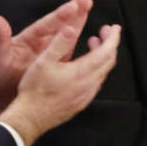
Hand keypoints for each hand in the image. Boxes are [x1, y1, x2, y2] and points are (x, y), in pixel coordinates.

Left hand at [0, 0, 92, 115]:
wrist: (8, 92)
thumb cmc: (2, 74)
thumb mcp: (0, 57)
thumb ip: (1, 39)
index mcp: (29, 38)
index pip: (47, 25)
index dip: (59, 16)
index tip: (72, 6)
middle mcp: (42, 39)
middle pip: (60, 23)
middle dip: (73, 11)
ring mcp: (51, 48)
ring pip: (68, 31)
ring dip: (79, 19)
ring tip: (89, 5)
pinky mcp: (57, 58)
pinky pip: (70, 45)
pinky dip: (80, 37)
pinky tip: (92, 33)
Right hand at [0, 20, 120, 145]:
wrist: (31, 118)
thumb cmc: (35, 90)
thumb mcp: (43, 61)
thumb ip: (59, 43)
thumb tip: (71, 28)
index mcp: (82, 72)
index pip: (107, 51)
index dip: (113, 37)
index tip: (115, 27)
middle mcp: (90, 84)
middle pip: (109, 61)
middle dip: (109, 43)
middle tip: (104, 31)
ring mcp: (88, 94)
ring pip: (103, 71)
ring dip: (102, 55)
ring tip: (93, 43)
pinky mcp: (83, 101)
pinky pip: (97, 81)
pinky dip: (97, 68)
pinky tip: (85, 64)